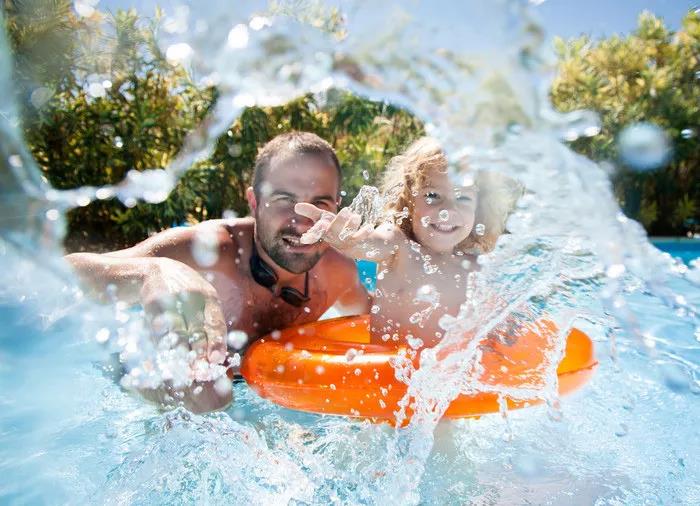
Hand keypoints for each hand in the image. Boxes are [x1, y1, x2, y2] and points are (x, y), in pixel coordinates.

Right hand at [139, 258, 228, 390]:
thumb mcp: (198, 301)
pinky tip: (164, 357)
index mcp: (208, 295)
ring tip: (183, 372)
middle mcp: (193, 294)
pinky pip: (159, 327)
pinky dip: (162, 344)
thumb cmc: (178, 292)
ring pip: (178, 331)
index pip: (215, 322)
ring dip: (180, 353)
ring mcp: (172, 295)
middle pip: (197, 329)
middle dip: (198, 354)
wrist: (147, 271)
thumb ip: (207, 323)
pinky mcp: (152, 300)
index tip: (216, 359)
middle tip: (199, 373)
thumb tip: (215, 356)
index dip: (216, 342)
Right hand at [295, 203, 373, 251]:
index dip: (317, 230)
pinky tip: (370, 227)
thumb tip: (296, 206)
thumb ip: (312, 212)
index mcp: (324, 233)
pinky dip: (365, 233)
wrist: (357, 245)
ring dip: (352, 225)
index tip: (319, 224)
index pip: (318, 233)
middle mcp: (334, 239)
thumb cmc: (337, 228)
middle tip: (346, 210)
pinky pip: (361, 239)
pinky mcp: (358, 243)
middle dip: (339, 222)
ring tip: (357, 216)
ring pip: (348, 235)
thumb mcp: (324, 219)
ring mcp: (346, 242)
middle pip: (335, 232)